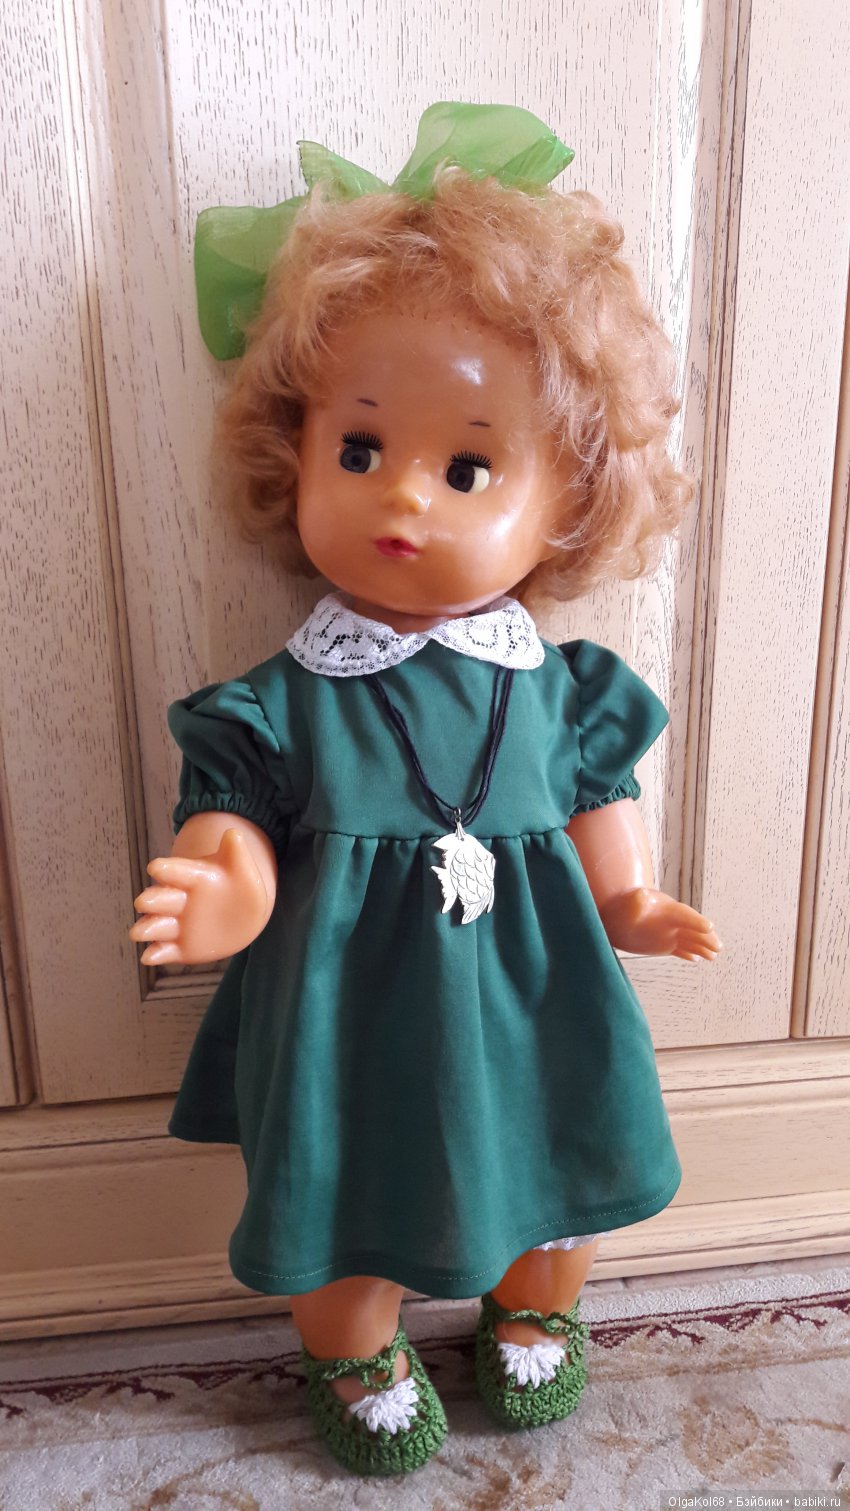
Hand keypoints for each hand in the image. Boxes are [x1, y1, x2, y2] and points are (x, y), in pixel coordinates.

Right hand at [129, 827, 271, 964]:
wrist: (243, 915)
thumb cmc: (239, 886)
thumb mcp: (242, 869)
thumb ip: (236, 853)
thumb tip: (234, 833)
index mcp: (191, 877)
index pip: (176, 871)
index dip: (167, 870)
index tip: (155, 868)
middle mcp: (177, 900)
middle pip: (160, 899)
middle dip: (152, 900)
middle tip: (143, 902)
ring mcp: (176, 924)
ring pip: (156, 926)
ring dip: (147, 928)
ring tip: (138, 932)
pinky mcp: (179, 947)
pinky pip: (165, 950)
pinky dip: (156, 954)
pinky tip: (149, 957)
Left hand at [598, 886, 722, 960]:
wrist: (612, 914)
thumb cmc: (620, 906)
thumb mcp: (627, 903)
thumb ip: (635, 902)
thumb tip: (640, 896)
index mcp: (666, 910)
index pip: (685, 915)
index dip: (696, 921)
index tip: (709, 927)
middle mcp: (671, 922)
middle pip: (693, 930)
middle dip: (706, 938)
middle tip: (718, 947)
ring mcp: (668, 933)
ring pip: (690, 941)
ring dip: (702, 948)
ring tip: (714, 956)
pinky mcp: (662, 944)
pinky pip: (679, 949)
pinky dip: (688, 954)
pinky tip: (697, 959)